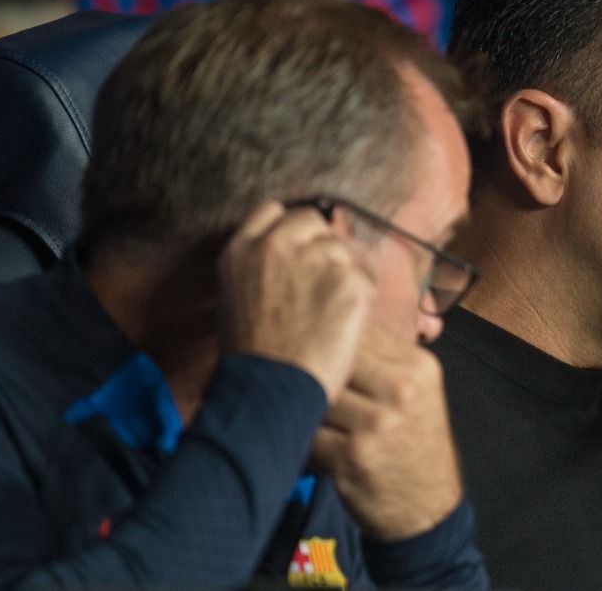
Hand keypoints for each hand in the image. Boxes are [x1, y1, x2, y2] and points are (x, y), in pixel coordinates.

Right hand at [218, 202, 374, 401]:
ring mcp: (316, 259)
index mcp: (242, 249)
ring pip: (342, 248)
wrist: (269, 390)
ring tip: (326, 310)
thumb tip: (295, 253)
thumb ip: (262, 265)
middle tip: (318, 283)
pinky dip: (360, 295)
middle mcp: (278, 245)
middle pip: (312, 222)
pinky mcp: (349, 280)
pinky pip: (365, 275)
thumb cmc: (253, 355)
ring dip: (342, 271)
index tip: (298, 248)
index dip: (289, 230)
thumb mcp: (236, 297)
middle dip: (318, 246)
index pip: (274, 212)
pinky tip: (343, 321)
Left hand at [310, 326, 463, 540]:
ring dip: (299, 401)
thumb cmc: (413, 445)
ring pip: (314, 392)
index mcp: (418, 367)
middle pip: (334, 358)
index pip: (359, 331)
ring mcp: (378, 424)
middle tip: (287, 371)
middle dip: (309, 365)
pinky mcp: (352, 456)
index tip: (306, 342)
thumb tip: (330, 322)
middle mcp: (402, 391)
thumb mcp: (417, 393)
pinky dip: (299, 435)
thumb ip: (383, 360)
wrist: (427, 508)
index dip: (327, 336)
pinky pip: (307, 431)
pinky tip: (302, 439)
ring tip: (293, 407)